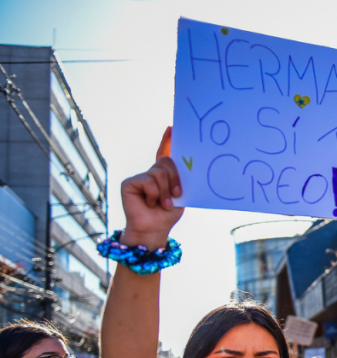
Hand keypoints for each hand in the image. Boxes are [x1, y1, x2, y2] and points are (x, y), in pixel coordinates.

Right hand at [121, 127, 183, 247]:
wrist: (154, 229)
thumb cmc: (167, 215)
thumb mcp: (179, 195)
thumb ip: (179, 179)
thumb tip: (186, 165)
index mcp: (163, 176)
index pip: (164, 154)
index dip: (167, 141)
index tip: (172, 128)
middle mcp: (150, 174)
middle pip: (167, 162)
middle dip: (175, 178)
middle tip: (176, 195)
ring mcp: (139, 177)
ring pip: (159, 173)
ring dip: (165, 192)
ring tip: (162, 204)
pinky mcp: (129, 182)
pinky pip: (148, 181)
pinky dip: (154, 194)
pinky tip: (149, 203)